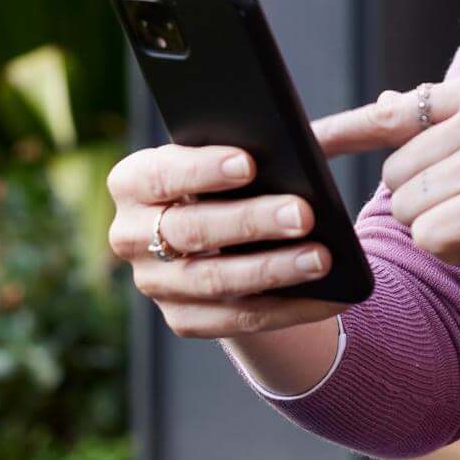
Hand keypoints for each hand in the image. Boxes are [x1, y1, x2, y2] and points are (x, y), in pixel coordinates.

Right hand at [106, 140, 342, 341]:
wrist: (220, 237)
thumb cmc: (231, 182)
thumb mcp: (236, 153)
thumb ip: (268, 140)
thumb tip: (307, 145)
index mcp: (133, 182)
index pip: (161, 174)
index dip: (202, 170)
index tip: (248, 163)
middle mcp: (130, 235)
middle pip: (191, 230)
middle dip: (251, 222)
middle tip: (304, 213)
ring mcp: (154, 283)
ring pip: (214, 280)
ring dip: (273, 270)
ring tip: (322, 257)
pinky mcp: (182, 319)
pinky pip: (237, 319)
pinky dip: (288, 309)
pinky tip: (328, 297)